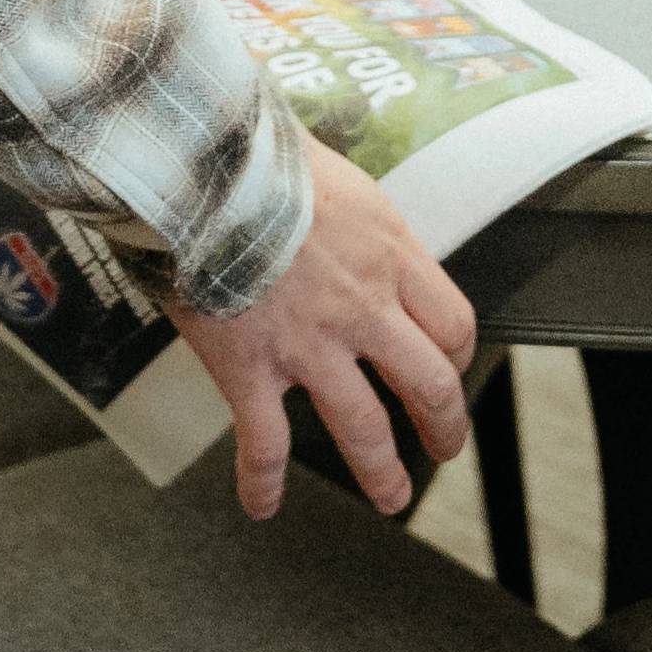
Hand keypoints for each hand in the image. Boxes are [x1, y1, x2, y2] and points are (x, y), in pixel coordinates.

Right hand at [160, 142, 477, 518]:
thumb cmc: (253, 145)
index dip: (455, 354)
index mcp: (387, 251)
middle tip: (440, 447)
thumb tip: (328, 194)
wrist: (196, 160)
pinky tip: (262, 505)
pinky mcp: (249, 366)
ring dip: (382, 473)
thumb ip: (342, 203)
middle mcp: (361, 306)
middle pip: (428, 386)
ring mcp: (308, 343)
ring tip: (390, 497)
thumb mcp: (324, 163)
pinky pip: (264, 443)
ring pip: (365, 430)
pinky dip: (262, 482)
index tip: (447, 365)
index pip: (452, 322)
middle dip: (442, 428)